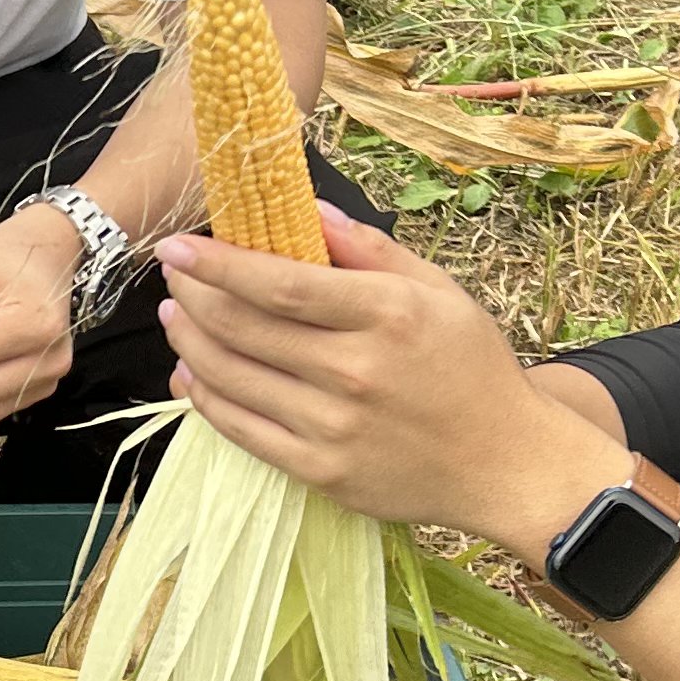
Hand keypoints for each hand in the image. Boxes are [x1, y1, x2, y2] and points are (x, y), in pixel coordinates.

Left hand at [155, 207, 621, 551]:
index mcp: (385, 315)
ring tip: (176, 318)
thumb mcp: (438, 291)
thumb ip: (369, 249)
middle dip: (192, 296)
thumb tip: (306, 210)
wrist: (505, 464)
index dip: (217, 263)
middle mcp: (354, 370)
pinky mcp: (320, 470)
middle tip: (173, 277)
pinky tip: (192, 374)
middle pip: (242, 327)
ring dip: (189, 343)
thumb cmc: (471, 368)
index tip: (178, 246)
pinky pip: (241, 430)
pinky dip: (205, 398)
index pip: (278, 283)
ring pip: (231, 377)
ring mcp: (333, 426)